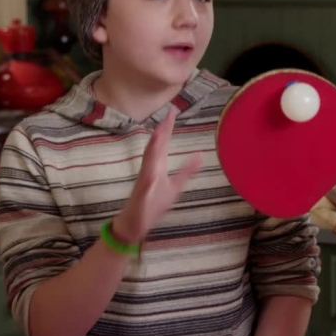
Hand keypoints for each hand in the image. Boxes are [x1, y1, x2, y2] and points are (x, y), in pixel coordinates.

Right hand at [112, 110, 201, 242]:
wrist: (135, 223)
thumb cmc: (154, 204)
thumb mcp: (176, 186)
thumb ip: (187, 171)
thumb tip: (200, 156)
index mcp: (157, 166)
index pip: (163, 144)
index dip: (168, 128)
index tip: (173, 112)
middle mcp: (150, 169)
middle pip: (156, 146)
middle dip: (163, 130)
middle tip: (170, 113)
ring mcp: (145, 179)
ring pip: (149, 158)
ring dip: (154, 144)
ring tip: (161, 129)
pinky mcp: (142, 192)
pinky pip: (146, 179)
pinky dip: (149, 170)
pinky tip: (153, 165)